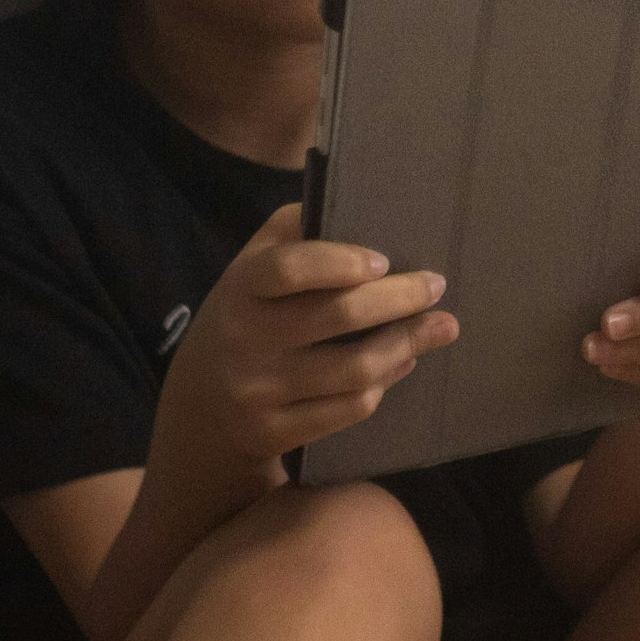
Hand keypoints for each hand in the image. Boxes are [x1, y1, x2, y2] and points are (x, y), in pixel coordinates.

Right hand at [155, 205, 456, 471]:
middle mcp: (246, 339)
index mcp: (241, 287)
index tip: (384, 260)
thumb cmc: (248, 314)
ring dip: (407, 344)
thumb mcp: (253, 267)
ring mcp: (259, 391)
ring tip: (439, 327)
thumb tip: (363, 208)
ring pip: (355, 369)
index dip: (341, 262)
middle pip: (340, 317)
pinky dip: (384, 382)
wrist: (201, 402)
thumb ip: (296, 231)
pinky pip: (349, 408)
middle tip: (436, 286)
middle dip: (401, 299)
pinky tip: (401, 363)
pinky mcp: (275, 432)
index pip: (288, 269)